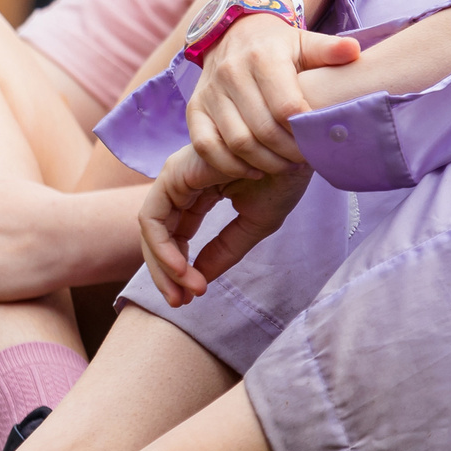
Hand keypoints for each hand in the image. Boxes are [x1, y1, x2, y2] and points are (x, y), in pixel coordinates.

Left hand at [137, 145, 310, 307]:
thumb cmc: (283, 177)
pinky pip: (152, 217)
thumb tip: (197, 282)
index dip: (180, 269)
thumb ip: (224, 251)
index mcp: (198, 190)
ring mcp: (175, 174)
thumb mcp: (253, 224)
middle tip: (181, 302)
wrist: (301, 147)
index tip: (196, 295)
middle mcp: (181, 181)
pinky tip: (183, 270)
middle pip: (158, 235)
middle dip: (165, 273)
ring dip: (163, 266)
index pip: (176, 236)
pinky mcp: (174, 173)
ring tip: (185, 292)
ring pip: (150, 229)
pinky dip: (162, 248)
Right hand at [185, 10, 360, 180]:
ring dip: (264, 162)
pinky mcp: (195, 109)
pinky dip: (229, 165)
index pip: (286, 107)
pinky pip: (206, 146)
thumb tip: (355, 52)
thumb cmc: (278, 45)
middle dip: (288, 153)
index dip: (304, 131)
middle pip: (263, 129)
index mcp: (263, 57)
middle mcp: (232, 73)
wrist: (234, 32)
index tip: (318, 141)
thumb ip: (329, 50)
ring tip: (284, 165)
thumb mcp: (304, 42)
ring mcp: (210, 92)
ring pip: (236, 142)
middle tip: (304, 160)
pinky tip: (254, 169)